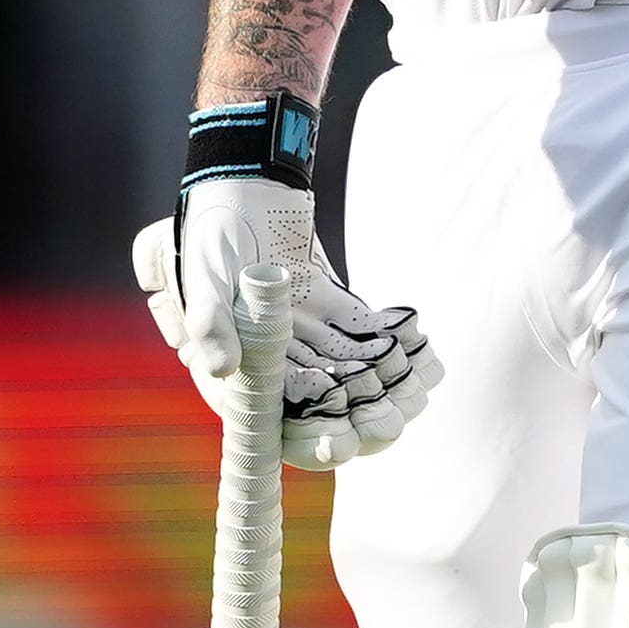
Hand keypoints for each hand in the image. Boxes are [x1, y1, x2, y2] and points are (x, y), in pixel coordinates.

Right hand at [132, 170, 440, 467]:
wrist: (243, 182)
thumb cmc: (215, 229)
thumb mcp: (206, 273)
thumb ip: (210, 320)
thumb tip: (220, 367)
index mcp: (238, 366)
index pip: (276, 423)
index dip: (309, 441)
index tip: (343, 445)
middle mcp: (273, 362)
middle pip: (322, 412)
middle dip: (360, 421)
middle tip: (392, 419)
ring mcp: (305, 338)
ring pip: (352, 379)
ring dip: (386, 388)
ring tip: (415, 386)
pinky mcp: (330, 313)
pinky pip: (365, 340)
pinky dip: (394, 347)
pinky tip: (422, 349)